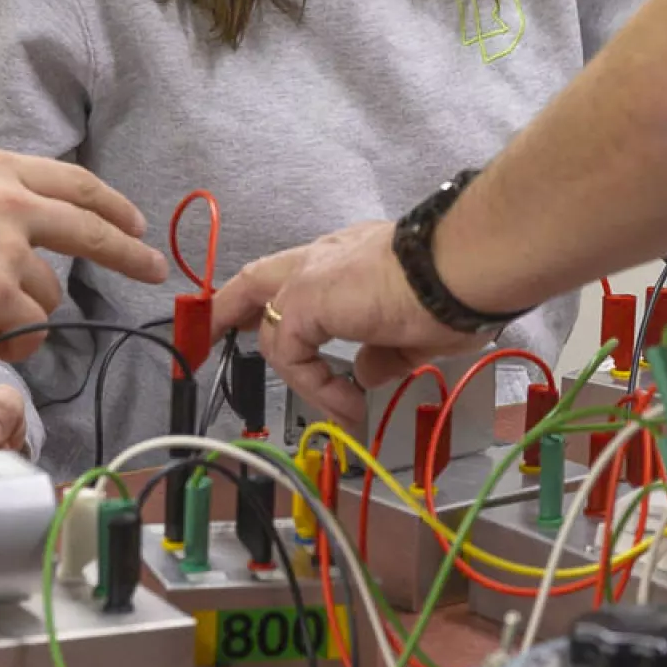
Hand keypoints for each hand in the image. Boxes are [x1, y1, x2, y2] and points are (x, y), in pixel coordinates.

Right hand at [0, 148, 166, 358]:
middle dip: (129, 251)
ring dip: (32, 314)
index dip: (109, 203)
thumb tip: (12, 226)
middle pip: (91, 227)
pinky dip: (18, 342)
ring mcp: (7, 246)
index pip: (72, 181)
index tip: (131, 220)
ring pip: (51, 292)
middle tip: (152, 266)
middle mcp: (9, 200)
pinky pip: (31, 327)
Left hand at [212, 222, 491, 425]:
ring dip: (301, 376)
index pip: (302, 276)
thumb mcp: (414, 332)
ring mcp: (310, 276)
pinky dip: (313, 383)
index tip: (267, 322)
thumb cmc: (452, 292)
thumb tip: (364, 374)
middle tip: (207, 333)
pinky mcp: (304, 299)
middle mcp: (324, 258)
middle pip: (257, 279)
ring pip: (275, 327)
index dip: (282, 299)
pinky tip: (346, 400)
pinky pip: (290, 353)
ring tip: (341, 408)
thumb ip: (383, 353)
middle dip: (228, 307)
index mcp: (351, 259)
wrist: (458, 267)